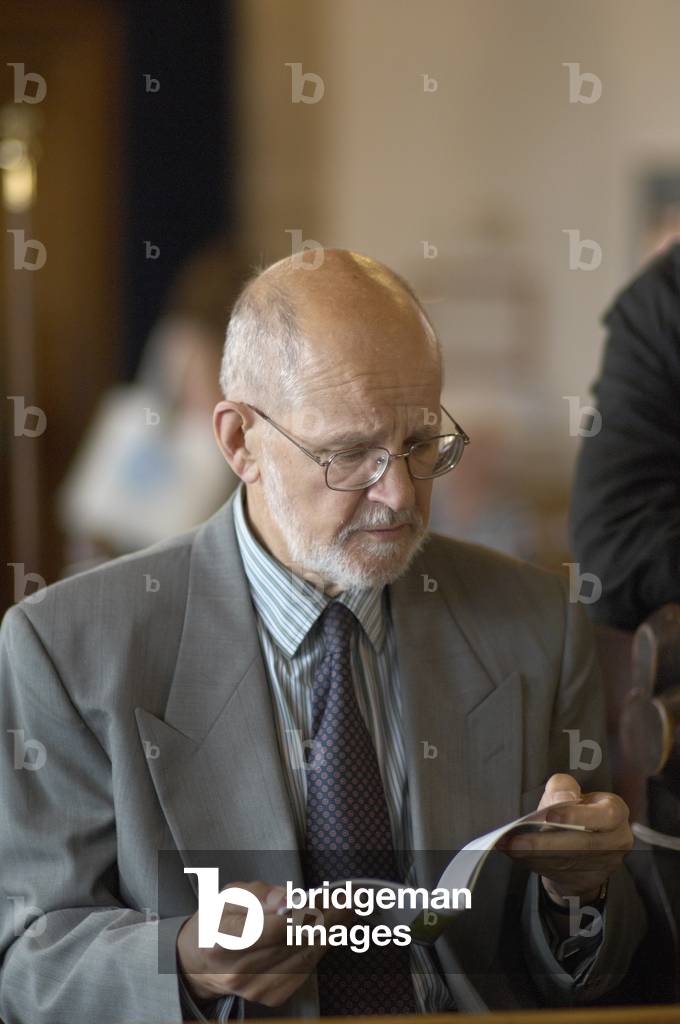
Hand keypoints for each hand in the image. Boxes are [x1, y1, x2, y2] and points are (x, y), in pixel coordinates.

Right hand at [177, 880, 349, 1007]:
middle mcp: (239, 972)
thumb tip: (288, 899)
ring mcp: (256, 989)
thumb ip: (260, 895)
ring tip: (345, 908)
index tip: (328, 894)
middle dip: (327, 917)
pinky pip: (306, 969)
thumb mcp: (231, 895)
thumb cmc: (219, 920)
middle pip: (295, 942)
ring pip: (306, 956)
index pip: (272, 928)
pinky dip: (321, 947)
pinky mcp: (272, 996)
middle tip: (348, 897)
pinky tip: (329, 929)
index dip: (305, 911)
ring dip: (330, 931)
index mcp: (222, 941)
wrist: (203, 961)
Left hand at [502, 773, 632, 903]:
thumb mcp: (570, 791)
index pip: (606, 814)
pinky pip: (561, 873)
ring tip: (512, 847)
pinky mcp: (589, 879)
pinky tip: (518, 856)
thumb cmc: (575, 810)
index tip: (550, 815)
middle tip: (519, 839)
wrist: (582, 844)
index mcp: (615, 811)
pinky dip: (537, 864)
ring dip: (538, 856)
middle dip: (549, 842)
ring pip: (571, 862)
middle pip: (585, 843)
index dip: (578, 815)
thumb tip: (561, 799)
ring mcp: (605, 863)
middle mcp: (616, 839)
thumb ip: (564, 787)